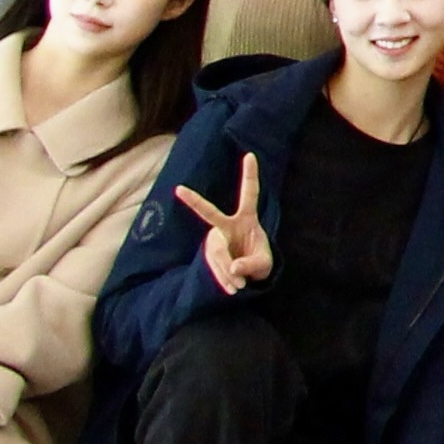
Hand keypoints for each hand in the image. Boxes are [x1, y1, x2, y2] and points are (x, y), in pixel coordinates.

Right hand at [177, 152, 271, 296]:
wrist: (248, 277)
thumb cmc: (259, 262)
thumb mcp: (264, 264)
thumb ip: (252, 265)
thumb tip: (233, 268)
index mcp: (247, 219)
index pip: (249, 194)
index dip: (249, 175)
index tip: (250, 154)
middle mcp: (227, 225)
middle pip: (210, 215)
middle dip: (194, 201)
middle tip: (179, 189)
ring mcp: (216, 239)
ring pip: (215, 250)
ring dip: (226, 271)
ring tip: (239, 286)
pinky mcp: (210, 253)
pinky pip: (213, 265)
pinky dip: (223, 278)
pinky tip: (232, 288)